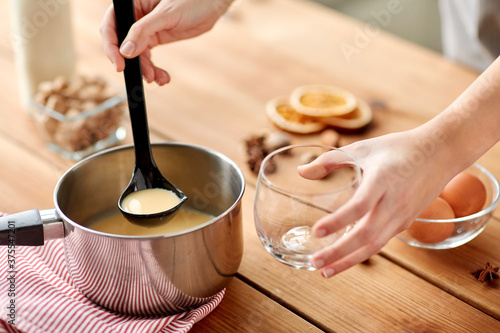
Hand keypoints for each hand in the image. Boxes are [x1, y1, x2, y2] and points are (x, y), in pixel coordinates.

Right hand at [100, 0, 232, 84]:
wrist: (211, 4)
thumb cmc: (191, 0)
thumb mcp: (166, 15)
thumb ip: (144, 31)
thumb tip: (126, 51)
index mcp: (131, 4)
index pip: (112, 26)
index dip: (112, 47)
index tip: (119, 65)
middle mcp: (135, 16)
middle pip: (123, 45)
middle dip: (134, 63)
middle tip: (145, 76)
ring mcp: (145, 29)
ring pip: (137, 55)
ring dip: (146, 69)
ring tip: (158, 79)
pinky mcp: (155, 38)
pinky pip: (148, 57)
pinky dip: (154, 69)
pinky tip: (162, 77)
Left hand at [298, 130, 454, 277]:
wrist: (440, 153)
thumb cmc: (398, 148)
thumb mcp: (363, 148)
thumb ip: (330, 160)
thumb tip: (301, 172)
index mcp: (382, 179)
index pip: (359, 206)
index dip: (337, 221)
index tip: (316, 231)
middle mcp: (394, 202)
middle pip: (366, 235)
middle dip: (340, 252)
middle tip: (316, 262)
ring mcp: (401, 215)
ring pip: (375, 245)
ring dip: (349, 261)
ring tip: (326, 271)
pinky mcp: (405, 222)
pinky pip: (381, 242)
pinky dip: (362, 253)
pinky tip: (345, 259)